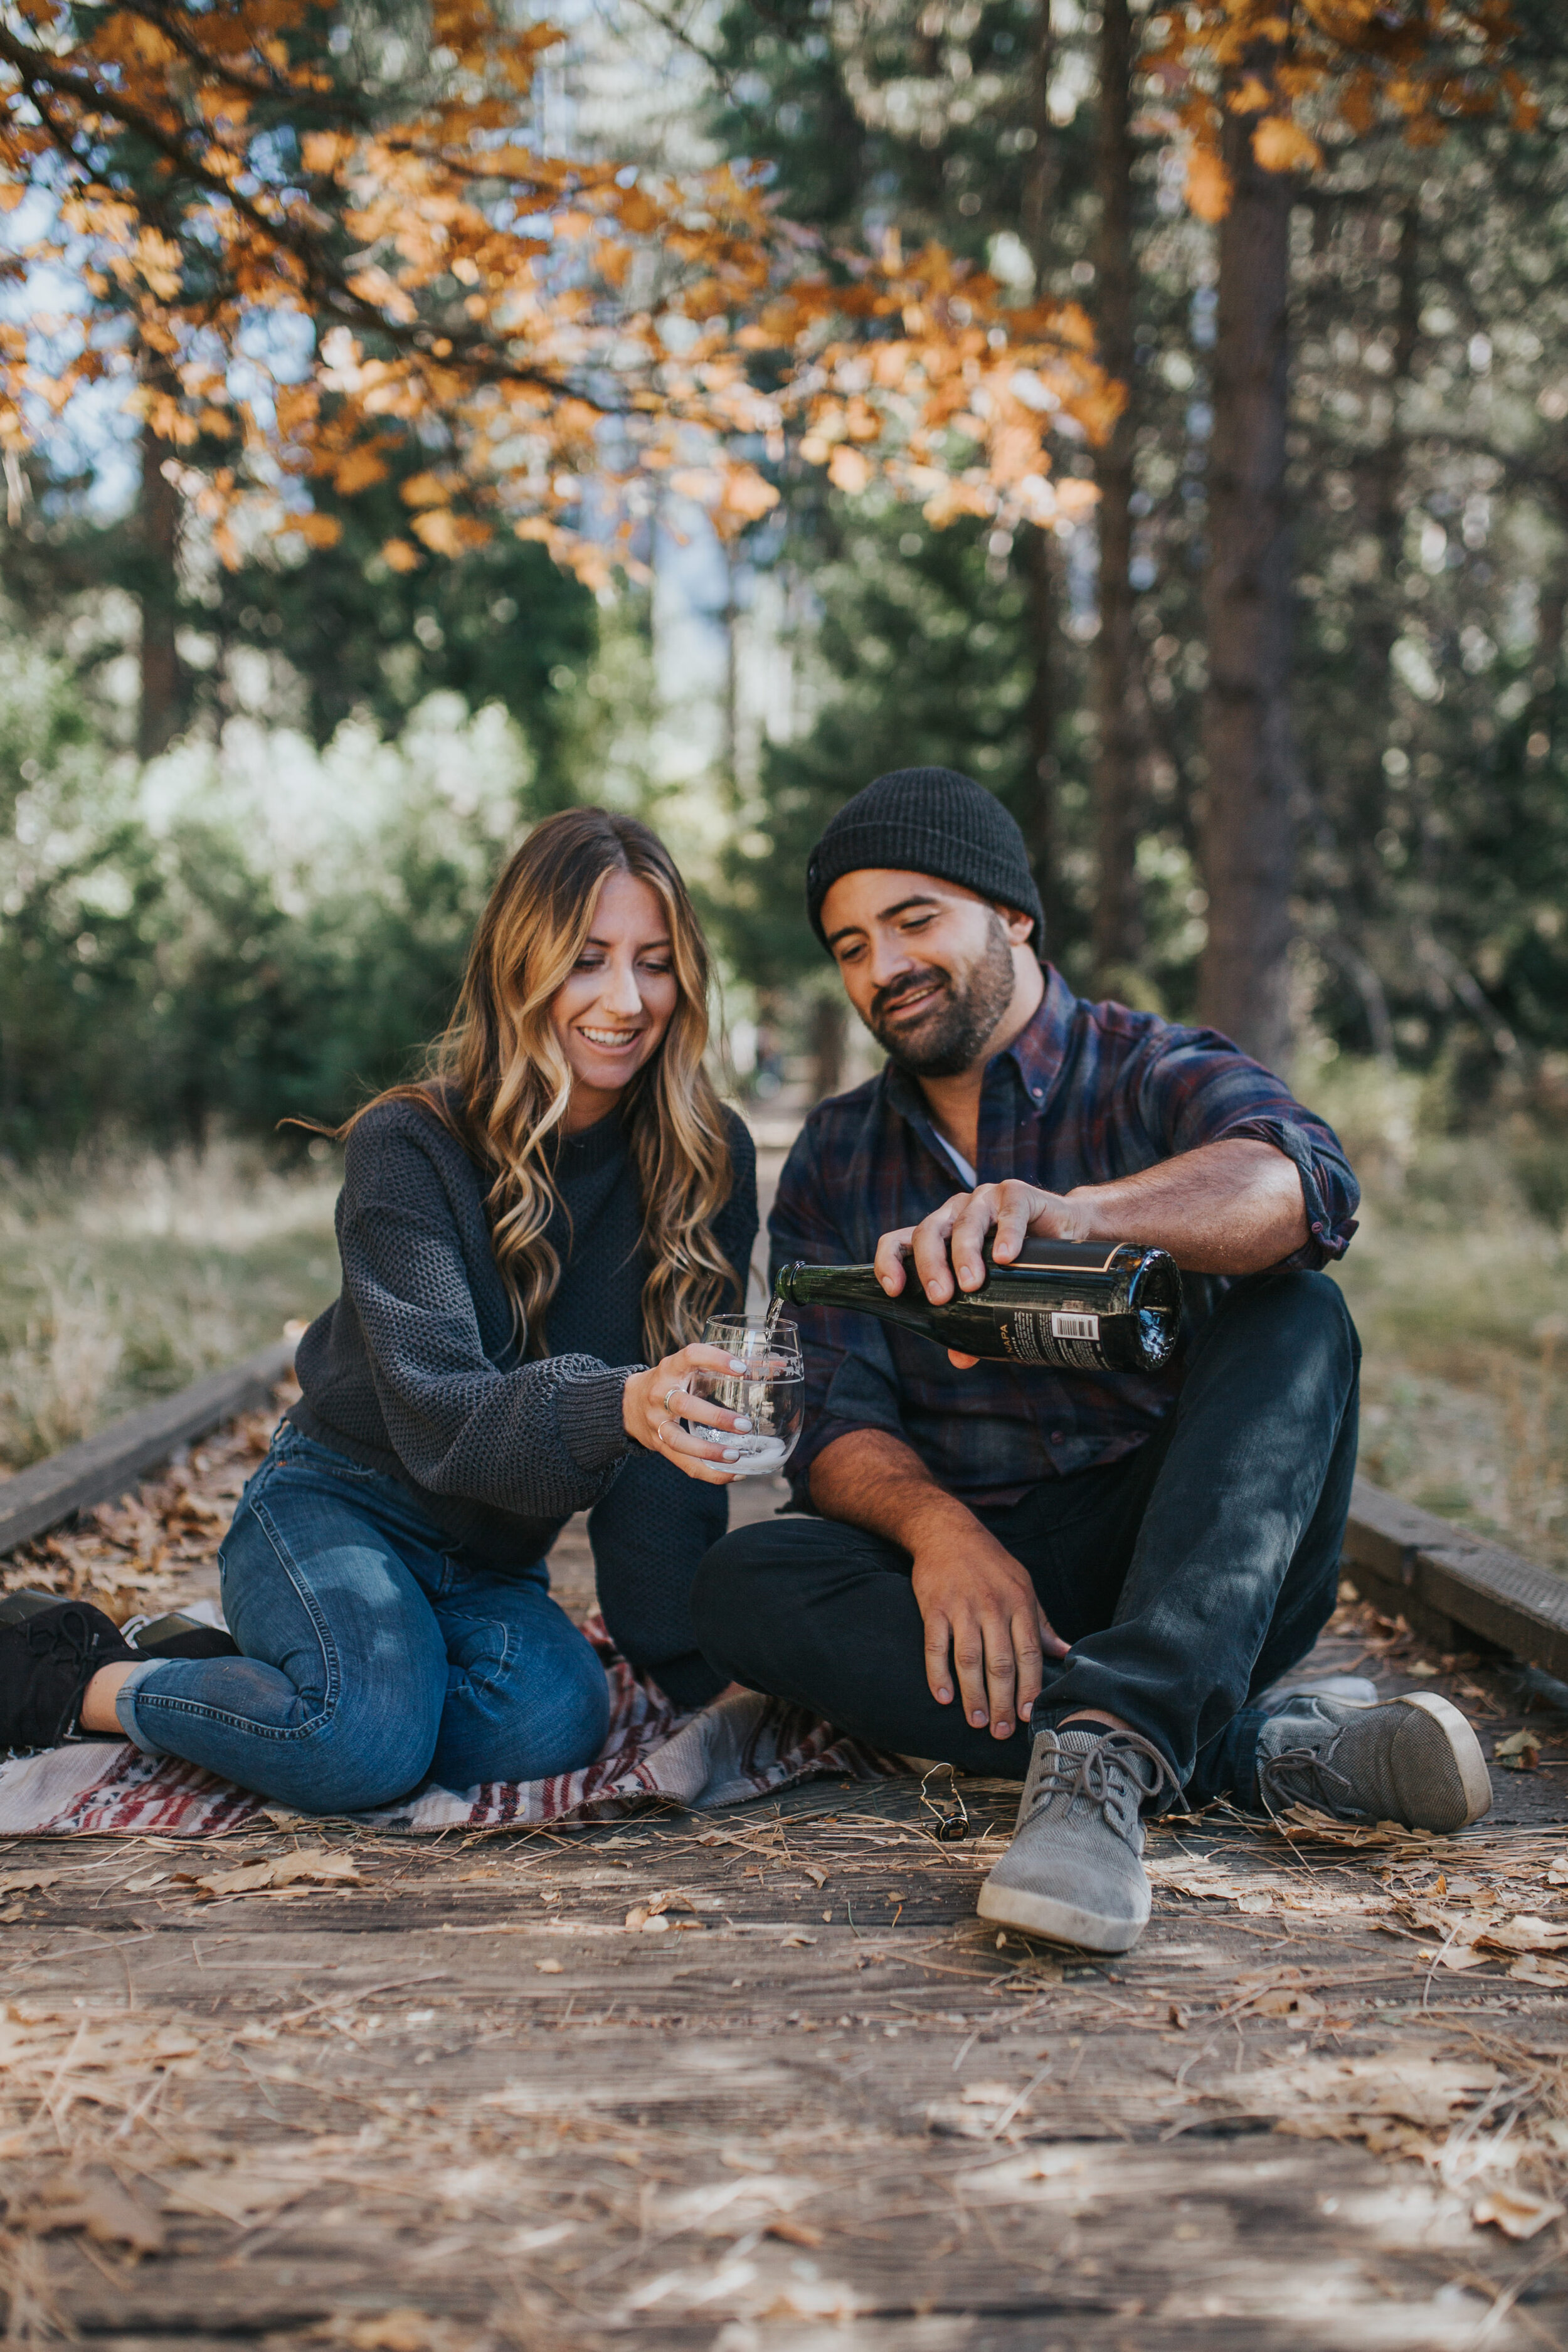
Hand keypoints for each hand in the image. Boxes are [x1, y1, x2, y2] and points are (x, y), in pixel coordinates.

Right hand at [622, 1343, 753, 1484]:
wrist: (627, 1404)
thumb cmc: (672, 1381)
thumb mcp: (690, 1368)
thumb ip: (727, 1366)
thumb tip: (778, 1365)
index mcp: (670, 1367)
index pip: (690, 1356)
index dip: (715, 1359)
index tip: (741, 1369)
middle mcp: (659, 1394)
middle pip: (683, 1406)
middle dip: (715, 1417)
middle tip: (745, 1425)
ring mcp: (656, 1422)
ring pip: (678, 1440)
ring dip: (708, 1451)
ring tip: (736, 1457)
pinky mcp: (659, 1445)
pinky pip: (683, 1463)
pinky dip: (709, 1472)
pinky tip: (733, 1474)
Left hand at [872, 1182, 1091, 1366]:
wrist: (1070, 1232)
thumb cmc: (1021, 1264)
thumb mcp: (994, 1291)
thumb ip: (973, 1321)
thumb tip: (960, 1360)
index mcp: (940, 1234)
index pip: (898, 1241)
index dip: (889, 1261)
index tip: (895, 1290)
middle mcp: (955, 1212)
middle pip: (928, 1232)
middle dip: (931, 1266)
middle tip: (941, 1297)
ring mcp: (985, 1200)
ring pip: (966, 1223)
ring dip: (965, 1254)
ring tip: (972, 1284)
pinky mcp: (1018, 1194)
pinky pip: (1009, 1213)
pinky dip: (1007, 1234)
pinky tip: (1006, 1257)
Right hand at [908, 1507, 1068, 1738]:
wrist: (947, 1531)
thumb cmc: (991, 1563)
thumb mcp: (1024, 1586)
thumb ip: (1041, 1624)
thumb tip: (1067, 1653)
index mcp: (1019, 1603)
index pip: (1029, 1653)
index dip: (1030, 1687)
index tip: (1029, 1716)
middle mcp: (993, 1606)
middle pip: (1000, 1663)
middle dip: (1003, 1701)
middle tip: (1002, 1732)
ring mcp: (962, 1607)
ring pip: (969, 1660)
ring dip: (973, 1695)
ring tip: (977, 1722)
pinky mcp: (934, 1607)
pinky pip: (935, 1646)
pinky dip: (938, 1674)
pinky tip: (944, 1697)